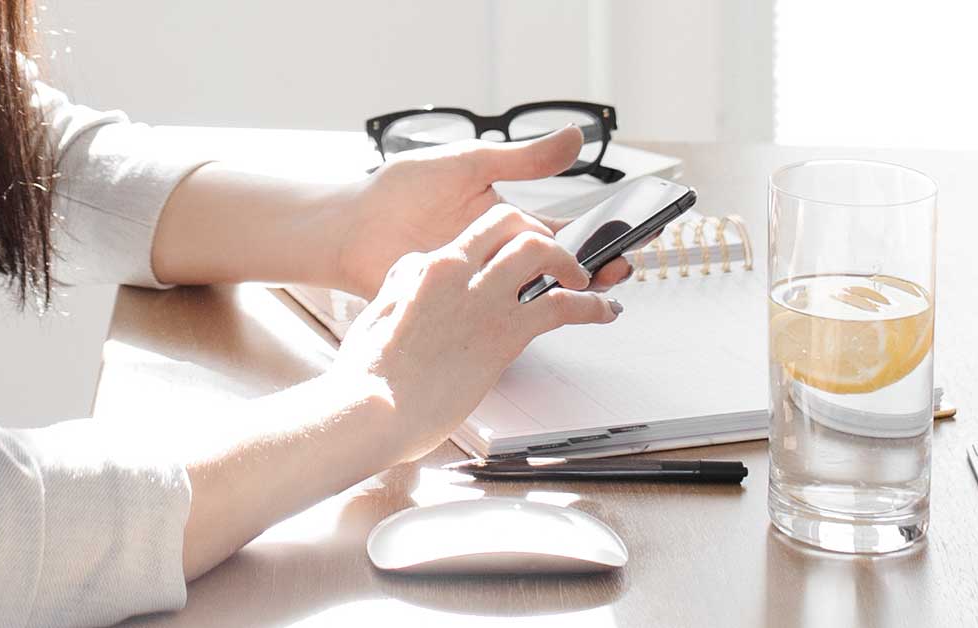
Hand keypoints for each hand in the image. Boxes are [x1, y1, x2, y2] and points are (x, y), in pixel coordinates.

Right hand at [332, 205, 623, 462]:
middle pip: (514, 225)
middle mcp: (459, 271)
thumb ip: (403, 283)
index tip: (523, 251)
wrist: (371, 408)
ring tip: (586, 281)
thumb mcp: (378, 312)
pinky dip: (592, 305)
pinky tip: (605, 312)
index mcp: (428, 266)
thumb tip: (418, 267)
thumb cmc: (370, 373)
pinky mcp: (505, 333)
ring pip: (543, 252)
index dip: (510, 235)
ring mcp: (485, 299)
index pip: (480, 232)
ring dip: (572, 262)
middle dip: (543, 235)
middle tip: (560, 259)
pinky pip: (563, 305)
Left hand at [336, 126, 627, 297]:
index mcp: (505, 221)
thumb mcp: (469, 164)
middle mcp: (497, 256)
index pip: (562, 233)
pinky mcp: (456, 309)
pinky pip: (494, 317)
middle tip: (617, 272)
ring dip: (561, 296)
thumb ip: (523, 158)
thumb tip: (579, 137)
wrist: (350, 226)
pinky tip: (538, 317)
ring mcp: (478, 285)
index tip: (628, 241)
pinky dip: (519, 319)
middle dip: (590, 271)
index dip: (596, 239)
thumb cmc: (402, 189)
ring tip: (587, 294)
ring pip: (531, 295)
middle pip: (556, 269)